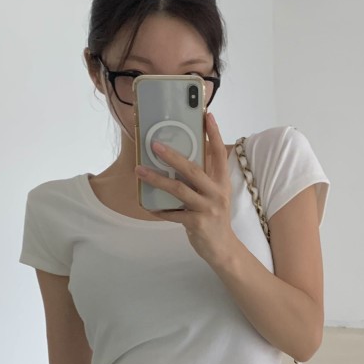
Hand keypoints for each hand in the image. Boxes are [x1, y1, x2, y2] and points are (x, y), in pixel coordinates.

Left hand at [135, 111, 236, 264]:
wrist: (223, 248)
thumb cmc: (214, 217)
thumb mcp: (214, 194)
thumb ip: (202, 178)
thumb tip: (177, 159)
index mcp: (222, 182)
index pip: (220, 153)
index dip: (214, 134)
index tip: (207, 115)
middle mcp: (217, 192)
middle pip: (193, 169)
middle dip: (172, 156)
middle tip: (154, 145)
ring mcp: (208, 208)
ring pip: (179, 190)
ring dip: (157, 179)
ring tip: (140, 170)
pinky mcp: (197, 223)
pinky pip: (173, 214)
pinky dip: (158, 210)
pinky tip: (147, 205)